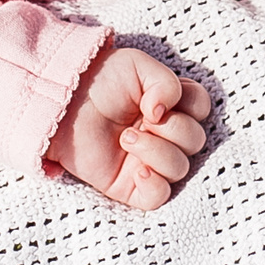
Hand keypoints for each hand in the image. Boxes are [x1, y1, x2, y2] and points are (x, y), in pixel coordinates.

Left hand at [47, 44, 213, 210]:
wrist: (62, 100)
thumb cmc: (98, 80)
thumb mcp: (136, 66)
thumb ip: (166, 83)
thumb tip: (164, 115)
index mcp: (169, 105)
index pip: (201, 109)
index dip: (189, 104)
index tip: (157, 100)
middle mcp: (163, 134)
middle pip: (195, 140)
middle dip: (172, 128)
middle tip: (139, 120)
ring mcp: (147, 160)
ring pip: (180, 169)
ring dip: (158, 152)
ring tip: (126, 139)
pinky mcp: (128, 184)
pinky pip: (158, 197)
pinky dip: (155, 185)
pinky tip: (139, 170)